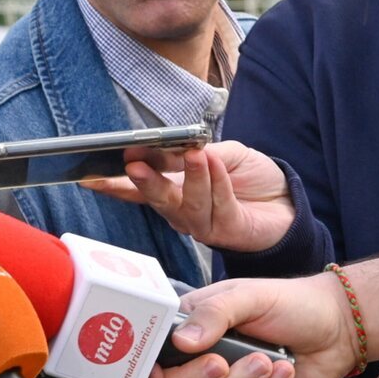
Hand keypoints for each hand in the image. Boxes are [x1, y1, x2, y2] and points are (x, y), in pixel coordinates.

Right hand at [82, 142, 294, 251]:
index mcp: (173, 193)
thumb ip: (194, 152)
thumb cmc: (251, 177)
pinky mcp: (228, 230)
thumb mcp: (221, 153)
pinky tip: (214, 161)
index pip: (139, 190)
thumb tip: (170, 146)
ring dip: (190, 177)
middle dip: (145, 182)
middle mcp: (182, 212)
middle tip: (133, 164)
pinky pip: (219, 206)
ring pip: (188, 204)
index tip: (91, 176)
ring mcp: (203, 225)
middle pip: (158, 200)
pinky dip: (217, 182)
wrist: (287, 201)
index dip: (114, 184)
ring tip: (195, 153)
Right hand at [144, 273, 355, 377]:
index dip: (149, 367)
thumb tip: (181, 341)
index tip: (159, 372)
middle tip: (222, 362)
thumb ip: (214, 314)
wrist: (340, 327)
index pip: (154, 352)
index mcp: (191, 327)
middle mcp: (200, 358)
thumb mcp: (249, 296)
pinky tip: (284, 372)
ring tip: (267, 360)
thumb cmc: (292, 302)